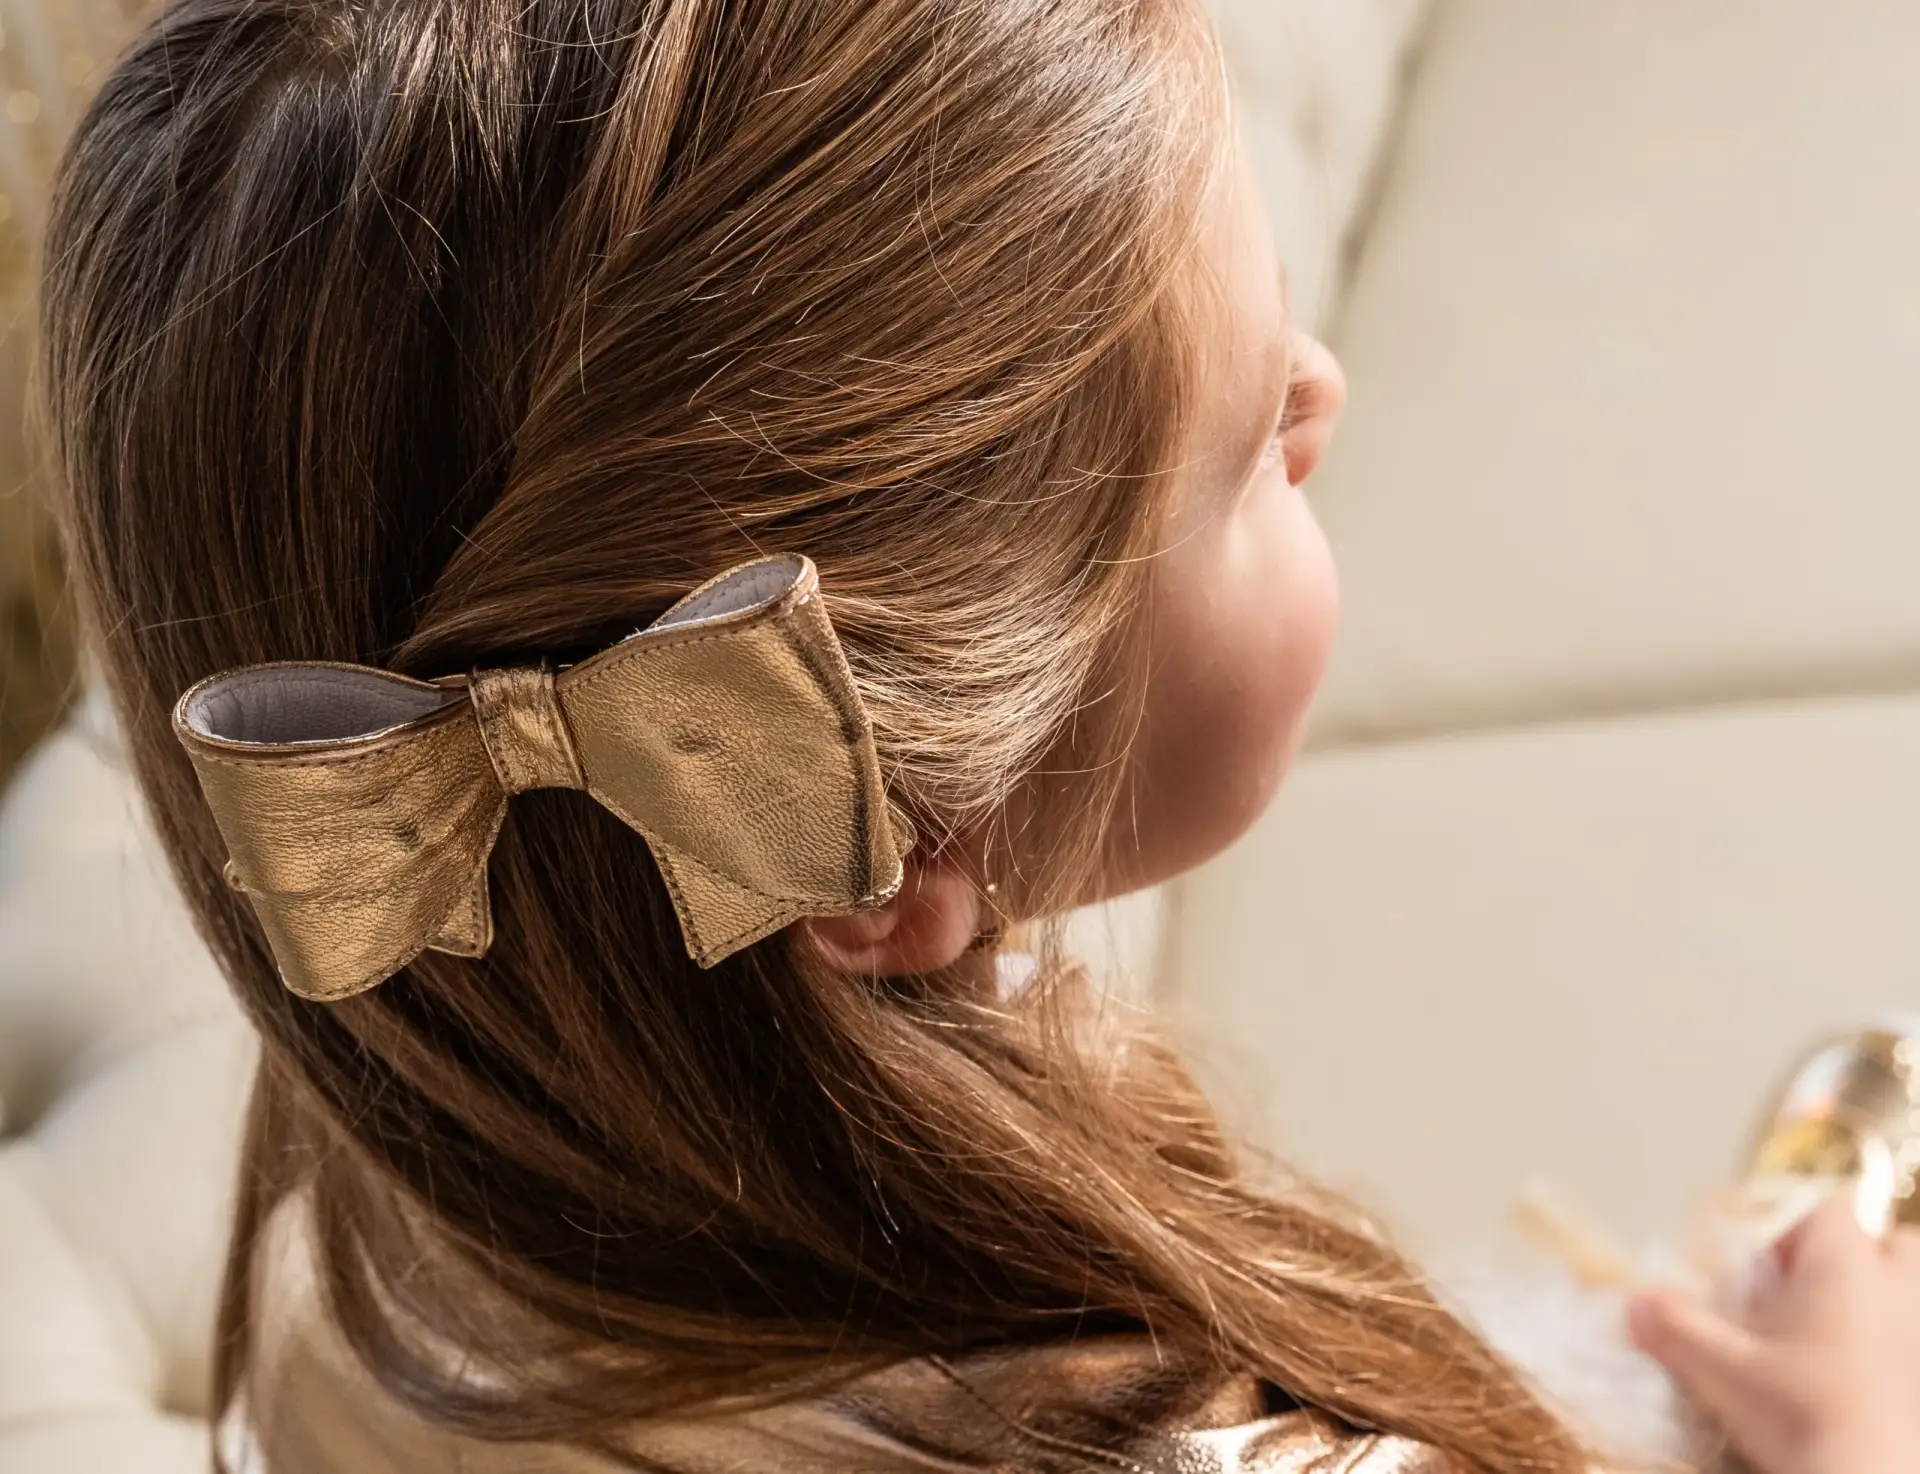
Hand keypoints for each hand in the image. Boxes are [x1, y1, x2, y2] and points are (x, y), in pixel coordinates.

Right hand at [1626, 1195, 1919, 1473]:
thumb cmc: (1807, 1420)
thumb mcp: (1723, 1372)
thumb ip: (1676, 1327)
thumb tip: (1636, 1303)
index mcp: (1847, 1267)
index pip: (1822, 1207)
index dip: (1781, 1221)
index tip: (1747, 1260)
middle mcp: (1896, 1291)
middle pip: (1887, 1242)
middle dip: (1849, 1253)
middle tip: (1802, 1287)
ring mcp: (1918, 1337)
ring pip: (1907, 1290)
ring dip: (1873, 1297)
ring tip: (1825, 1328)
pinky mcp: (1919, 1380)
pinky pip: (1907, 1339)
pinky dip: (1885, 1345)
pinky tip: (1844, 1374)